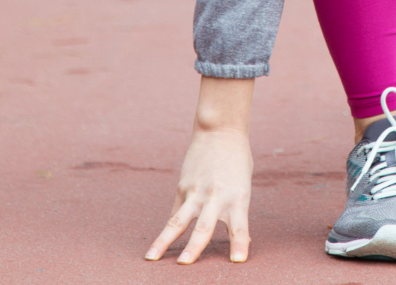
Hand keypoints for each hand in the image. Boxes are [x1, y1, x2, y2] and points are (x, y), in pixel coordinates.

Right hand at [146, 77, 254, 263]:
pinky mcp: (183, 187)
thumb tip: (241, 241)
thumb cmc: (237, 162)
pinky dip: (168, 230)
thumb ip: (237, 213)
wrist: (220, 131)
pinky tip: (157, 246)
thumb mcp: (243, 186)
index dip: (239, 244)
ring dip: (164, 241)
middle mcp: (216, 197)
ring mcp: (197, 192)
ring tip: (152, 258)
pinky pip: (175, 212)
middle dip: (194, 248)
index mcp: (238, 197)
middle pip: (204, 227)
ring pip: (178, 221)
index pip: (240, 226)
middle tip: (185, 264)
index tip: (238, 261)